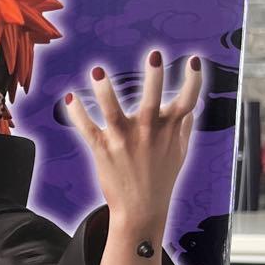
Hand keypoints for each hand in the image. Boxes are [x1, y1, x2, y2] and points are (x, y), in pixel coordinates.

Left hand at [66, 51, 201, 231]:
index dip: (194, 81)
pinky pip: (87, 129)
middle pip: (152, 101)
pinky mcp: (103, 150)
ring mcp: (124, 141)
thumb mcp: (179, 153)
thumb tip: (189, 108)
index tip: (194, 60)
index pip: (187, 102)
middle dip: (154, 78)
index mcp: (169, 130)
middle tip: (154, 54)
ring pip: (113, 111)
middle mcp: (148, 133)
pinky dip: (77, 114)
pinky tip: (70, 98)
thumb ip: (183, 128)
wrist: (141, 210)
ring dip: (104, 91)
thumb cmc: (161, 179)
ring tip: (96, 71)